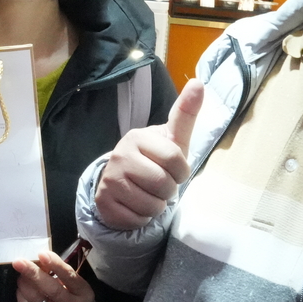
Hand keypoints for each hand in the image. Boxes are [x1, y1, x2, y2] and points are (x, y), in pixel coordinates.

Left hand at [14, 251, 95, 301]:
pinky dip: (21, 295)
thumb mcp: (75, 285)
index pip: (69, 277)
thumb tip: (40, 259)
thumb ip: (60, 272)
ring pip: (35, 299)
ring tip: (21, 275)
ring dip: (24, 283)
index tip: (41, 254)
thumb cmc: (74, 300)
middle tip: (19, 262)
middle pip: (50, 289)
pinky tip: (22, 289)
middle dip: (32, 273)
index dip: (55, 265)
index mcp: (83, 294)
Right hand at [94, 79, 204, 230]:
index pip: (174, 159)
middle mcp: (119, 155)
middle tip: (159, 184)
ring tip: (148, 195)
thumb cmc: (155, 159)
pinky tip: (135, 206)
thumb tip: (198, 82)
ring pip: (151, 206)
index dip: (181, 171)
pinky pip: (137, 220)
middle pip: (163, 185)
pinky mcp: (104, 203)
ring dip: (156, 206)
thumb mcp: (172, 139)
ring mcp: (109, 180)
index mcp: (138, 137)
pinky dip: (142, 218)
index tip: (175, 170)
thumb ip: (185, 113)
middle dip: (168, 190)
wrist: (122, 182)